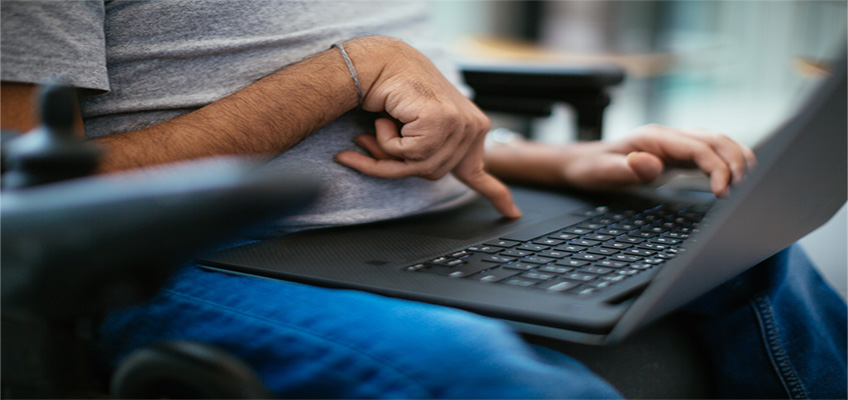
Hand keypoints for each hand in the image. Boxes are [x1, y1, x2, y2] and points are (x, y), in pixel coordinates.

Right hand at [333, 37, 519, 217]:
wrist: (381, 60)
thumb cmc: (394, 92)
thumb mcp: (415, 129)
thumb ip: (425, 152)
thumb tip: (418, 171)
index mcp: (470, 129)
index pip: (480, 171)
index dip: (497, 196)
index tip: (512, 214)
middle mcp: (472, 127)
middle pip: (432, 174)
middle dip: (398, 164)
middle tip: (369, 142)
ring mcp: (459, 124)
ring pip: (419, 166)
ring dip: (388, 151)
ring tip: (379, 126)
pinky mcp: (443, 122)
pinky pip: (408, 153)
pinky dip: (387, 139)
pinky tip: (387, 117)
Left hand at [560, 124, 756, 197]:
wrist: (582, 163)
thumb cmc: (591, 169)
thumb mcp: (602, 172)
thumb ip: (626, 169)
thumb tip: (649, 164)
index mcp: (654, 137)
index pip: (698, 148)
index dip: (717, 168)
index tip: (722, 193)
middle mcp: (669, 135)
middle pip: (716, 139)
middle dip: (736, 162)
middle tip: (742, 190)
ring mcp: (675, 143)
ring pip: (718, 143)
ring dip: (737, 159)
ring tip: (746, 185)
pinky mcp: (678, 155)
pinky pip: (710, 153)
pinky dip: (728, 163)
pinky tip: (736, 179)